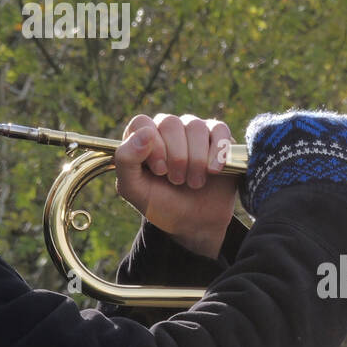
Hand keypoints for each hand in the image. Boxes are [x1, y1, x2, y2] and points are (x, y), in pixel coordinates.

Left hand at [113, 113, 236, 258]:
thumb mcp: (133, 189)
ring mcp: (193, 130)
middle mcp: (166, 128)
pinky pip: (220, 129)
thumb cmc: (160, 203)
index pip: (143, 123)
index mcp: (141, 138)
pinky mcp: (218, 138)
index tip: (160, 171)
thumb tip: (145, 132)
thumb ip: (126, 160)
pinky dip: (218, 151)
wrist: (194, 223)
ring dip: (196, 159)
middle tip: (177, 181)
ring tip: (194, 182)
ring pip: (196, 126)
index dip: (153, 146)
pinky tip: (213, 171)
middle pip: (171, 123)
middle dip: (176, 157)